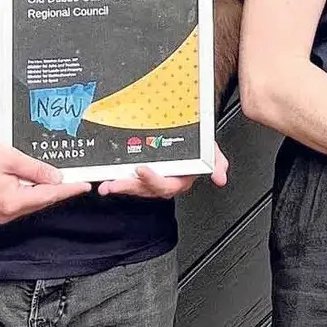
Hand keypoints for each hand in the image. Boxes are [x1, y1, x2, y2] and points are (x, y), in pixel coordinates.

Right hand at [0, 139, 92, 223]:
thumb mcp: (10, 158)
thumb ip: (35, 169)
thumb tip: (56, 178)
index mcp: (12, 202)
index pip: (49, 195)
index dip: (69, 189)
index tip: (85, 186)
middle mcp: (7, 213)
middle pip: (41, 201)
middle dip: (59, 190)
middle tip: (77, 178)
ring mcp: (0, 214)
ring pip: (31, 202)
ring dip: (44, 190)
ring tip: (61, 178)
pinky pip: (20, 202)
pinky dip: (30, 192)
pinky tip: (37, 182)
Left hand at [97, 141, 230, 198]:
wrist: (192, 137)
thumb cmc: (199, 146)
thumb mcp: (211, 150)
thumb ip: (217, 162)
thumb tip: (221, 177)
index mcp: (180, 180)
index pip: (166, 184)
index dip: (153, 180)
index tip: (142, 169)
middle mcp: (165, 182)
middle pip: (145, 189)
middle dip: (129, 187)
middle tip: (114, 183)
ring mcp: (152, 180)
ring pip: (134, 187)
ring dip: (119, 187)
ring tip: (106, 186)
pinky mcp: (141, 176)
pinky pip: (129, 181)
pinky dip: (117, 181)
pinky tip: (106, 181)